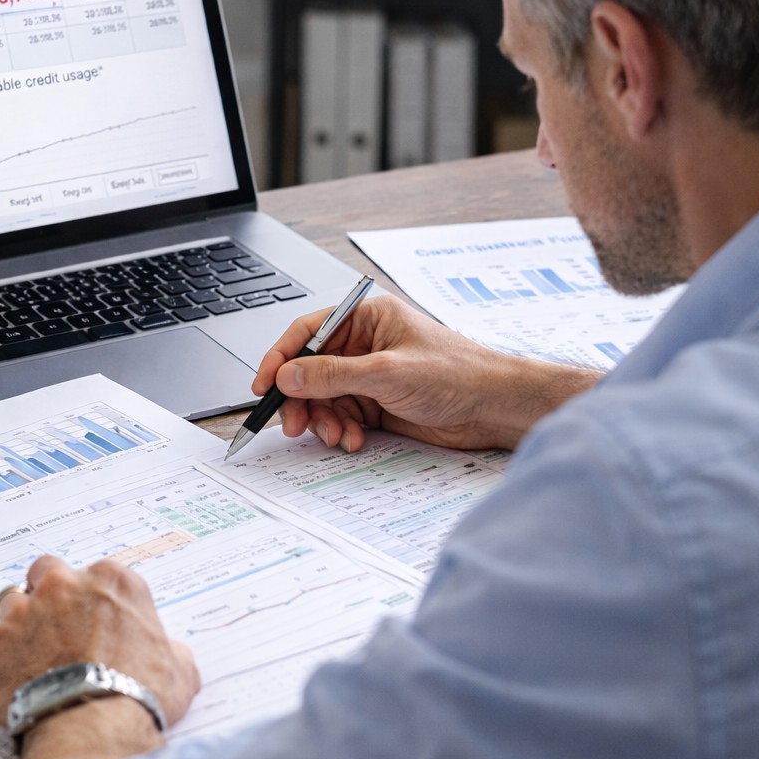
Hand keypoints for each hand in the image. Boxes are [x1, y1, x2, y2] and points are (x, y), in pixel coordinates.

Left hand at [0, 554, 199, 727]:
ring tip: (25, 651)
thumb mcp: (179, 668)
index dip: (96, 600)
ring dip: (14, 621)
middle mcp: (62, 586)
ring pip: (6, 600)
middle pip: (46, 571)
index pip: (99, 574)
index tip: (98, 621)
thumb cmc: (138, 693)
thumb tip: (174, 656)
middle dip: (49, 593)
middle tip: (57, 627)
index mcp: (112, 581)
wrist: (93, 724)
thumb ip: (172, 650)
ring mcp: (22, 613)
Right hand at [256, 294, 599, 451]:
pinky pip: (343, 416)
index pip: (307, 332)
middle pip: (310, 370)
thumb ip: (333, 375)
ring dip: (324, 419)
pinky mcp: (378, 404)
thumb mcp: (388, 372)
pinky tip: (353, 439)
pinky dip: (342, 430)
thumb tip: (289, 376)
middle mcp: (364, 344)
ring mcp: (370, 375)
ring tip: (336, 436)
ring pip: (324, 398)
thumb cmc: (458, 374)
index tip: (264, 386)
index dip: (281, 358)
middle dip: (301, 399)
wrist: (495, 408)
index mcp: (366, 319)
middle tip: (294, 424)